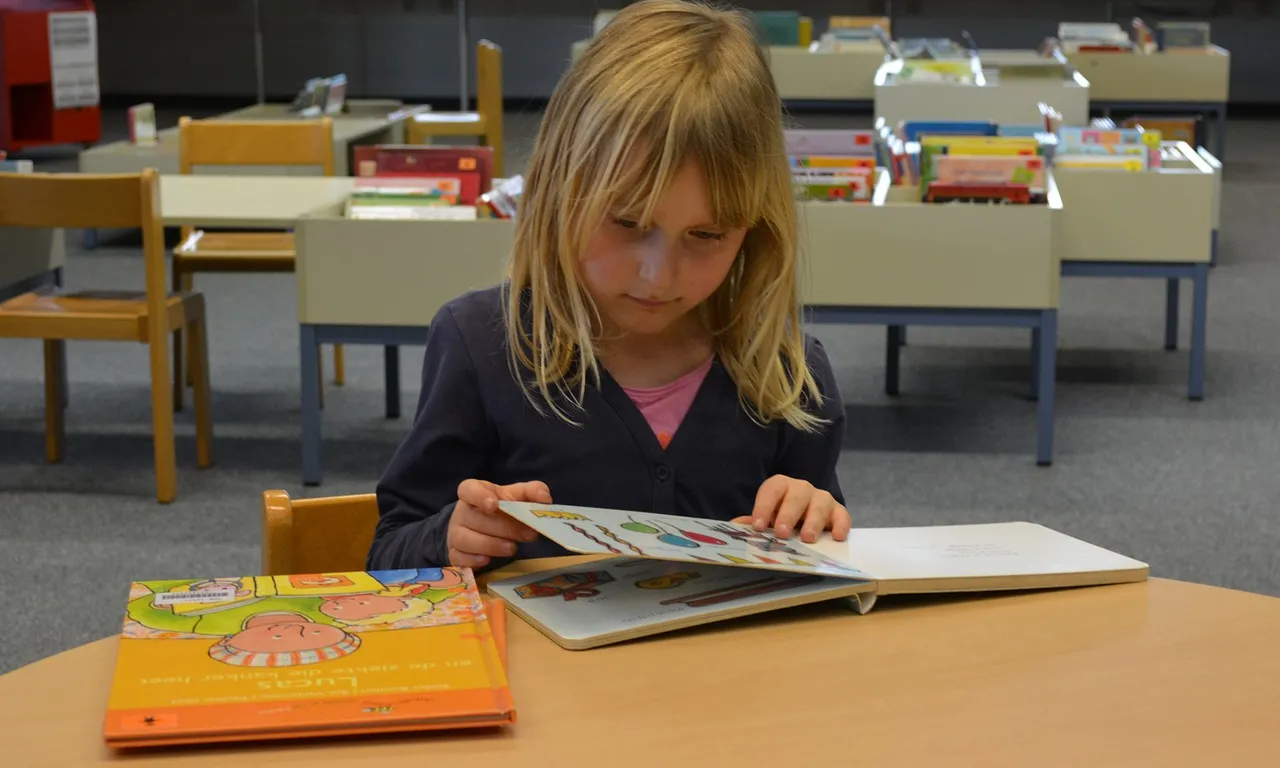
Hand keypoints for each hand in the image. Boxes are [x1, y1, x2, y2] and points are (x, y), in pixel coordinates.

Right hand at [447, 479, 550, 568]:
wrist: (481, 528)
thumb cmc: (501, 509)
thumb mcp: (516, 496)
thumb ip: (532, 492)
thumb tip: (544, 499)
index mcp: (474, 492)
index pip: (468, 489)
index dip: (479, 496)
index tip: (495, 505)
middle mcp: (461, 512)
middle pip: (475, 518)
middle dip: (503, 527)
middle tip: (528, 534)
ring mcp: (454, 533)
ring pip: (465, 539)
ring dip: (491, 544)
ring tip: (512, 548)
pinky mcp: (454, 554)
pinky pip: (459, 558)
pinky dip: (474, 560)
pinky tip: (488, 560)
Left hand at [731, 475, 850, 543]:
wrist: (807, 519)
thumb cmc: (782, 518)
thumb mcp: (767, 519)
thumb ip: (753, 522)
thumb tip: (735, 527)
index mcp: (780, 486)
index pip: (771, 490)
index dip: (764, 506)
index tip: (758, 526)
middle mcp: (802, 489)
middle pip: (796, 495)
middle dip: (788, 514)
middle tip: (782, 533)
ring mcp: (822, 499)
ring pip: (820, 503)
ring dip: (813, 521)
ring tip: (807, 538)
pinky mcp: (838, 512)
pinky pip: (842, 515)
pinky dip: (841, 525)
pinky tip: (837, 537)